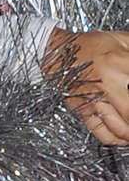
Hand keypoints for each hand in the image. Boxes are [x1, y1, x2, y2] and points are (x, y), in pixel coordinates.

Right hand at [47, 26, 128, 143]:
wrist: (58, 52)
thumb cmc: (91, 45)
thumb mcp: (123, 40)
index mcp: (120, 62)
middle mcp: (108, 84)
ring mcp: (94, 99)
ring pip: (122, 129)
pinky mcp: (83, 110)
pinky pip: (103, 133)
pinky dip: (118, 140)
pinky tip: (125, 137)